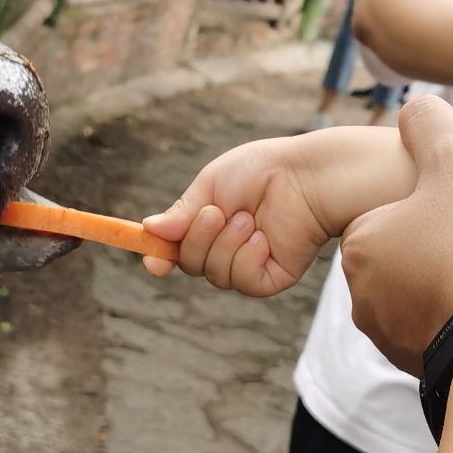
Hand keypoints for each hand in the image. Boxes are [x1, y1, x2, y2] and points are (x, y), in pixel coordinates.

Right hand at [141, 133, 353, 295]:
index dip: (160, 256)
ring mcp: (248, 264)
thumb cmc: (261, 171)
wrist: (303, 175)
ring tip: (249, 219)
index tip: (153, 261)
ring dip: (226, 244)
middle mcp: (225, 247)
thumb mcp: (210, 186)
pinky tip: (263, 238)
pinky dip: (247, 258)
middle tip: (217, 212)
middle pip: (191, 264)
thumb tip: (149, 229)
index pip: (176, 249)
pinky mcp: (270, 277)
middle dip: (198, 239)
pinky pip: (242, 281)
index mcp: (208, 225)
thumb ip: (181, 212)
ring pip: (215, 274)